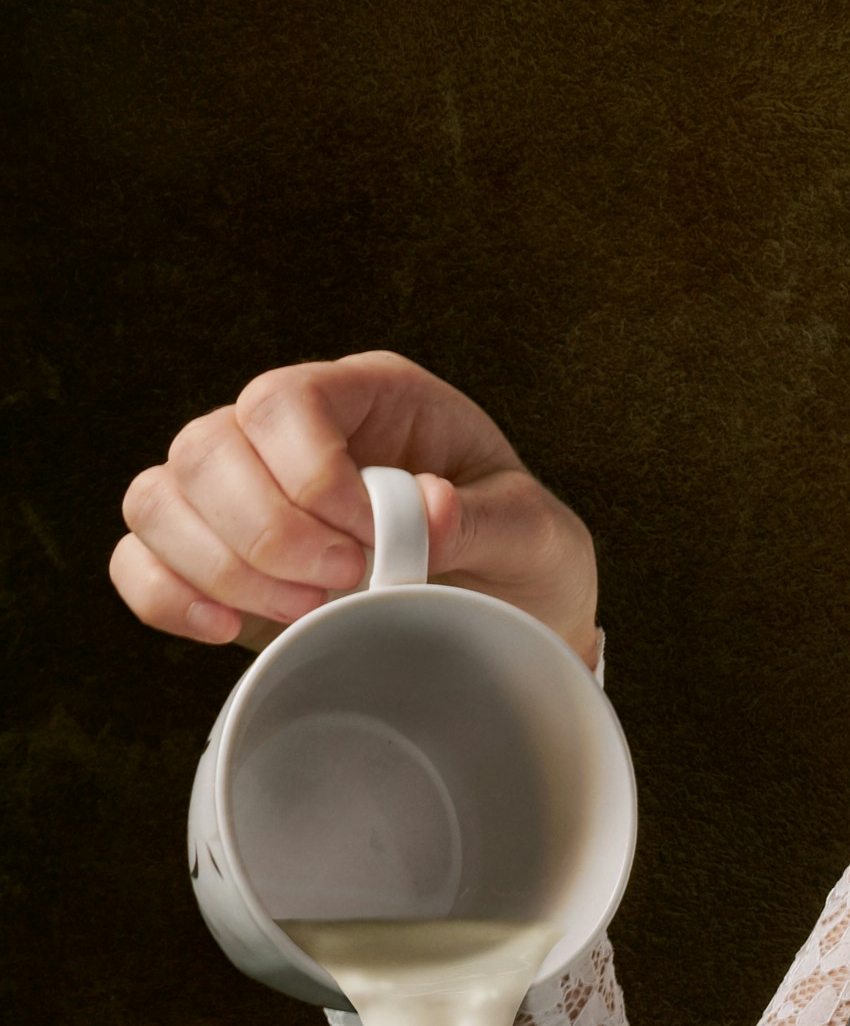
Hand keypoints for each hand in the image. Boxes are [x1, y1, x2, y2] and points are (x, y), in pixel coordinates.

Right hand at [111, 352, 599, 668]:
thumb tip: (425, 510)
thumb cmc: (520, 561)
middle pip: (207, 445)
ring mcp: (243, 491)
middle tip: (343, 585)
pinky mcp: (215, 556)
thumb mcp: (533, 537)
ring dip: (219, 567)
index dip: (309, 474)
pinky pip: (140, 557)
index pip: (287, 399)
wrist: (505, 625)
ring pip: (159, 497)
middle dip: (265, 531)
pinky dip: (165, 595)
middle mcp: (291, 431)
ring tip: (308, 611)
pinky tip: (225, 629)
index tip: (370, 543)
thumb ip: (486, 522)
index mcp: (372, 397)